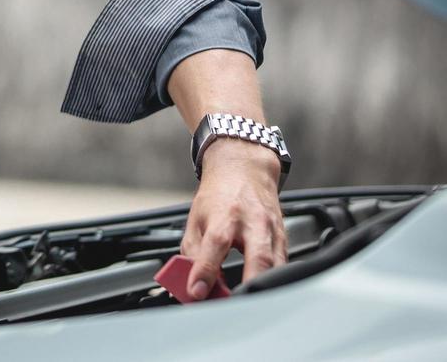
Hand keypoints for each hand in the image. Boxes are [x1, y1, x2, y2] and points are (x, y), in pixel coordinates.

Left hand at [180, 138, 286, 298]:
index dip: (205, 271)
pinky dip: (273, 282)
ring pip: (277, 267)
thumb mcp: (196, 218)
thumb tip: (189, 281)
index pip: (215, 245)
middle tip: (234, 306)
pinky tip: (260, 290)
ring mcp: (273, 232)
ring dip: (263, 288)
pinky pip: (283, 266)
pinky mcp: (285, 240)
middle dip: (249, 285)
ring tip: (245, 303)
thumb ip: (192, 250)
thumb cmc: (218, 195)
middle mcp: (253, 223)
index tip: (196, 292)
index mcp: (225, 215)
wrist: (244, 170)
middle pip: (259, 258)